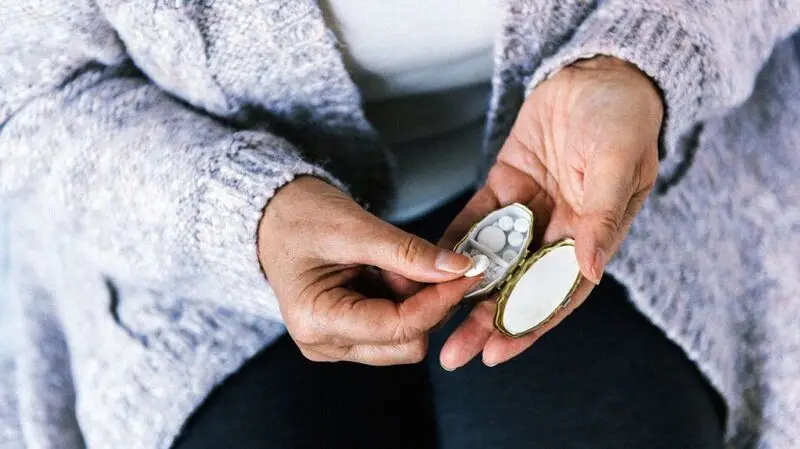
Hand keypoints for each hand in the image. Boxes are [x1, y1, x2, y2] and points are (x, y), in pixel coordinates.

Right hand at [258, 176, 478, 364]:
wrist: (272, 216)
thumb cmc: (299, 216)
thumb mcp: (354, 227)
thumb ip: (407, 252)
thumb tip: (458, 268)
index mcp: (316, 320)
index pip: (397, 327)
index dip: (439, 301)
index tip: (468, 272)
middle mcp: (324, 343)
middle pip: (406, 344)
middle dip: (427, 304)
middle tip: (423, 262)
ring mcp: (335, 343)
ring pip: (404, 339)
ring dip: (415, 302)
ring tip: (393, 264)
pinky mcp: (347, 334)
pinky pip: (393, 328)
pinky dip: (403, 301)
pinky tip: (388, 273)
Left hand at [438, 56, 663, 369]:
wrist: (598, 73)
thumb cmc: (621, 117)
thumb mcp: (616, 163)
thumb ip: (600, 217)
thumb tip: (587, 270)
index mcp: (592, 235)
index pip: (558, 292)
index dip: (529, 324)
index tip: (496, 352)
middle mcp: (560, 231)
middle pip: (520, 285)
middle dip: (487, 322)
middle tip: (453, 353)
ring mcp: (530, 211)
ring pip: (494, 260)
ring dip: (465, 291)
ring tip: (433, 319)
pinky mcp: (506, 186)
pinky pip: (477, 221)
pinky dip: (455, 243)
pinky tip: (429, 266)